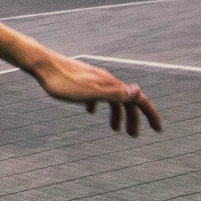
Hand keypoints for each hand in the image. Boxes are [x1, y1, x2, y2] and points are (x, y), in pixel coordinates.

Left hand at [30, 54, 162, 135]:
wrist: (42, 64)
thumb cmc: (63, 82)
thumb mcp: (90, 92)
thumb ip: (114, 94)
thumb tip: (139, 92)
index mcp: (111, 85)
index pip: (138, 100)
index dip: (150, 115)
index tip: (158, 130)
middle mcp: (106, 80)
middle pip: (126, 101)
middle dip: (133, 119)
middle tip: (133, 136)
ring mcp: (93, 79)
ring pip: (111, 98)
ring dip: (116, 114)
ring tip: (114, 130)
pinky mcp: (81, 80)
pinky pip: (95, 94)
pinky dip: (98, 105)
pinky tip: (90, 112)